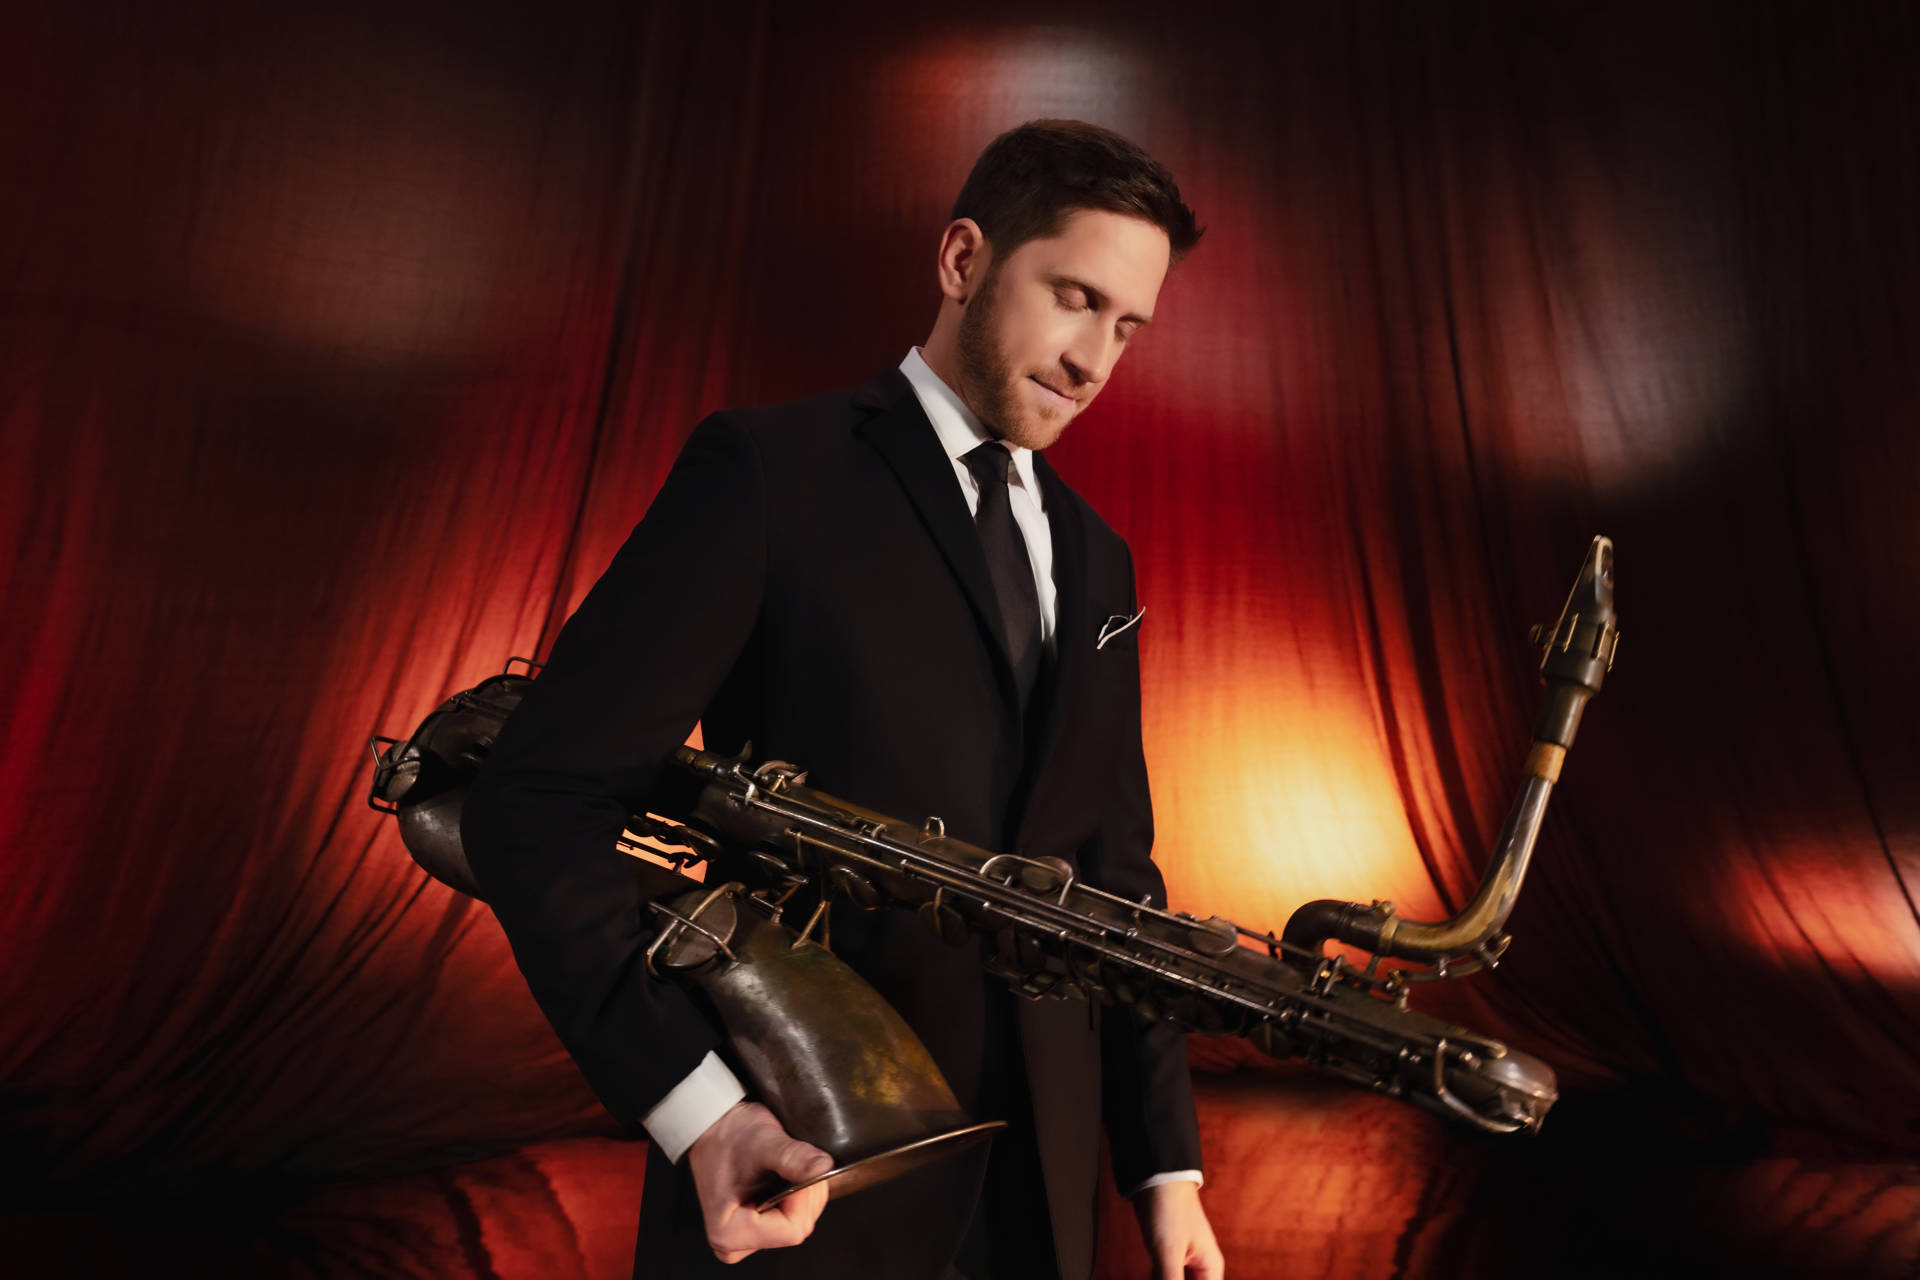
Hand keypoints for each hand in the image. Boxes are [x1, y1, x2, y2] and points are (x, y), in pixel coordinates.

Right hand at [686, 1100, 833, 1263]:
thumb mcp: (763, 1141)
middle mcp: (733, 1245)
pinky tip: (784, 1178)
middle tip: (796, 1164)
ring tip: (787, 1169)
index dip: (805, 1197)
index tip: (801, 1169)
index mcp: (729, 1233)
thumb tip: (824, 1167)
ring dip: (803, 1194)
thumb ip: (793, 1157)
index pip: (792, 1230)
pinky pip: (790, 1220)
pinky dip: (796, 1197)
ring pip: (797, 1224)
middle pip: (797, 1228)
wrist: (714, 1128)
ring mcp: (743, 1240)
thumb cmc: (728, 1135)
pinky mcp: (752, 1231)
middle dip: (806, 1194)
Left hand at [1132, 1179, 1223, 1279]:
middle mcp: (1201, 1267)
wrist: (1156, 1178)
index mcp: (1211, 1268)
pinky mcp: (1169, 1255)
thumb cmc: (1169, 1210)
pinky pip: (1165, 1277)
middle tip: (1157, 1275)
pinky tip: (1149, 1274)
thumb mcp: (1168, 1253)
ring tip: (1153, 1272)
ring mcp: (1184, 1262)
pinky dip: (1156, 1278)